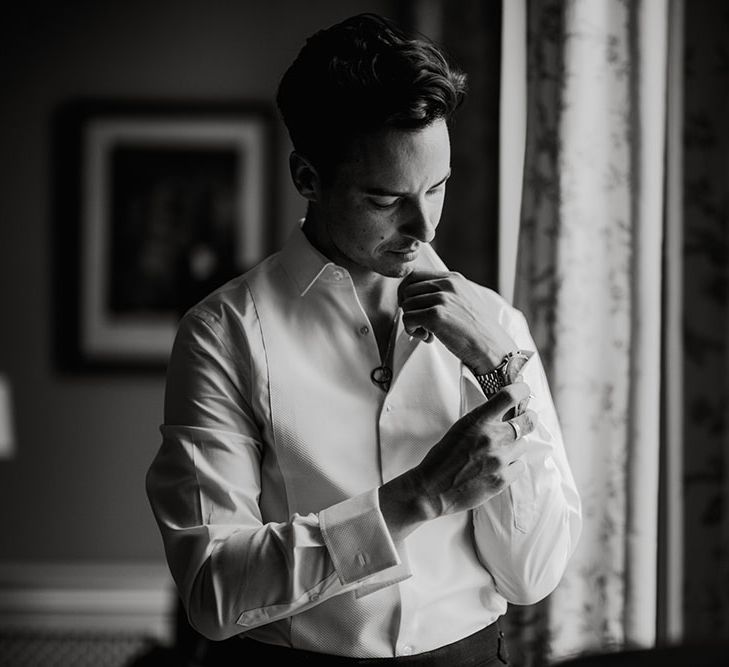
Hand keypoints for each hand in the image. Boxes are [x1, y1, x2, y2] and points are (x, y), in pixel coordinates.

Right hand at [379, 382, 535, 538]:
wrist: (432, 490)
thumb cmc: (442, 458)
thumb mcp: (459, 429)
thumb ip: (482, 420)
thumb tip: (505, 411)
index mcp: (477, 421)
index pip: (509, 396)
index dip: (521, 390)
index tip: (524, 391)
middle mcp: (491, 438)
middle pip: (528, 421)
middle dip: (529, 418)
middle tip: (527, 419)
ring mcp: (499, 460)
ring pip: (523, 445)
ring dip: (515, 446)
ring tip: (499, 452)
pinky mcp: (502, 479)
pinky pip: (519, 466)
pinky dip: (512, 466)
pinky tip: (497, 468)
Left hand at [397, 270, 516, 371]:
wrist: (492, 348)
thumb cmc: (476, 330)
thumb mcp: (462, 301)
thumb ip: (443, 293)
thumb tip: (414, 296)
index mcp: (453, 279)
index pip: (415, 275)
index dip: (408, 294)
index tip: (416, 309)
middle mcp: (447, 284)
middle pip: (407, 289)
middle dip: (409, 308)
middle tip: (422, 323)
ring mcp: (442, 299)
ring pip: (405, 305)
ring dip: (412, 322)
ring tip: (428, 332)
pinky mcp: (436, 315)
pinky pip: (407, 319)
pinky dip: (412, 331)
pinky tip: (428, 337)